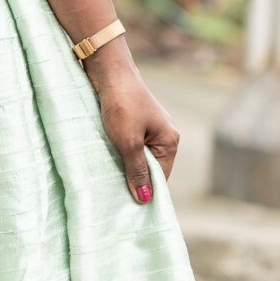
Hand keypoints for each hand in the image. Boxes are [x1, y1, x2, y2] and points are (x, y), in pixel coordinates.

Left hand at [88, 57, 179, 203]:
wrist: (109, 72)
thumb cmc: (122, 105)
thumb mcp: (128, 142)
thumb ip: (136, 171)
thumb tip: (145, 199)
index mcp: (170, 140)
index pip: (162, 177)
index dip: (147, 192)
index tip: (131, 209)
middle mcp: (164, 135)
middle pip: (151, 168)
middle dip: (135, 180)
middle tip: (117, 198)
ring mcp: (150, 129)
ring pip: (139, 158)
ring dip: (125, 166)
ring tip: (111, 181)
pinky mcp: (135, 123)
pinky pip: (131, 146)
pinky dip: (121, 154)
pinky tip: (109, 161)